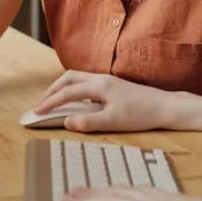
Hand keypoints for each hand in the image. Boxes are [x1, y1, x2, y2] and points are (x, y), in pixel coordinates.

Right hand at [31, 71, 178, 131]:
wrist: (165, 107)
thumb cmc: (142, 114)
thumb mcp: (113, 122)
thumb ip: (88, 122)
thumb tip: (67, 122)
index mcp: (99, 86)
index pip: (66, 93)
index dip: (49, 103)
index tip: (36, 112)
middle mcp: (101, 79)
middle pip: (68, 78)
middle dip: (52, 90)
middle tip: (41, 105)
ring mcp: (108, 80)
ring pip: (77, 78)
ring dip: (62, 88)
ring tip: (54, 101)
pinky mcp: (113, 85)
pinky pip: (86, 82)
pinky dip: (74, 88)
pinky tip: (76, 101)